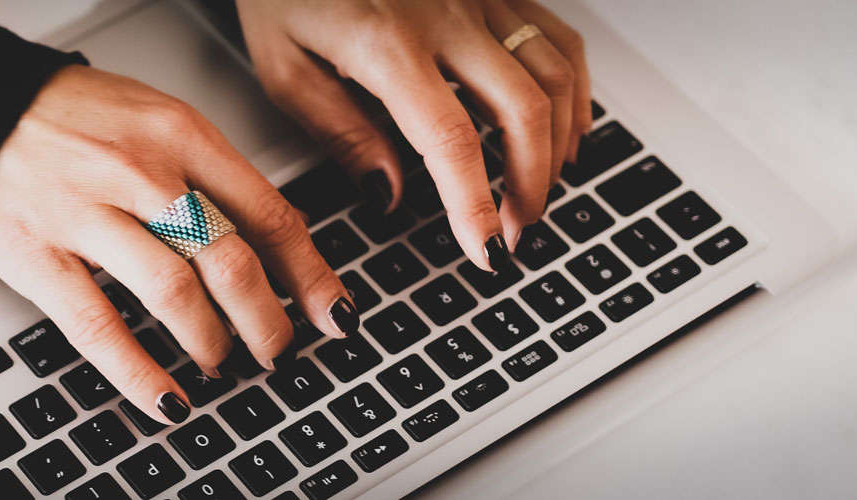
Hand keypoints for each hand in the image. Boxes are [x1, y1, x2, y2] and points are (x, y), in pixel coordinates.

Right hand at [0, 66, 356, 424]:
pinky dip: (140, 372)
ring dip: (211, 343)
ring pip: (175, 295)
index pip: (268, 213)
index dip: (309, 274)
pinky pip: (99, 326)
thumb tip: (272, 240)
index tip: (330, 311)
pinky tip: (166, 396)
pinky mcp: (39, 256)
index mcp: (179, 134)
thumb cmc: (68, 118)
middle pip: (230, 261)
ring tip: (219, 361)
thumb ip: (209, 173)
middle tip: (276, 347)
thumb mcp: (154, 119)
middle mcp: (139, 172)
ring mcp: (87, 215)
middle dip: (267, 320)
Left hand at [234, 0, 589, 266]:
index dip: (475, 205)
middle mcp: (446, 14)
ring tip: (532, 193)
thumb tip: (389, 195)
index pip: (450, 140)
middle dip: (530, 185)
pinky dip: (572, 90)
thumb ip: (341, 132)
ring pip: (555, 75)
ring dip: (556, 146)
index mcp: (386, 43)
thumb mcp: (284, 66)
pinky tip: (561, 128)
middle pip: (524, 110)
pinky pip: (557, 38)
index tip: (485, 252)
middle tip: (512, 232)